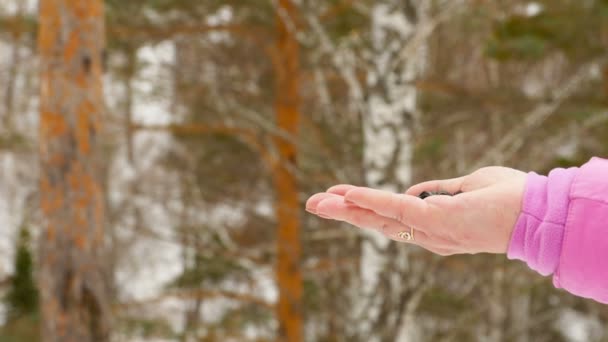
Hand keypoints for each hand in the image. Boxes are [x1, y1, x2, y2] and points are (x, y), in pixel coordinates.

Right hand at [305, 167, 526, 254]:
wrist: (542, 212)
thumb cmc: (511, 198)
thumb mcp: (469, 187)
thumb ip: (440, 189)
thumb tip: (415, 190)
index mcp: (435, 230)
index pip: (392, 220)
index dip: (365, 209)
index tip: (340, 198)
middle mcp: (429, 237)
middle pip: (378, 223)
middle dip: (344, 213)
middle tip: (312, 204)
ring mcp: (431, 232)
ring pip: (380, 219)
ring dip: (346, 209)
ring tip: (316, 202)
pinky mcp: (435, 222)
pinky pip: (395, 208)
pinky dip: (370, 200)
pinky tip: (346, 194)